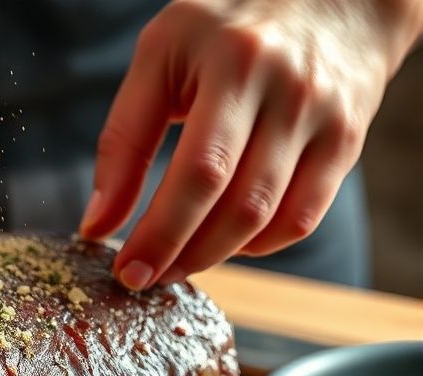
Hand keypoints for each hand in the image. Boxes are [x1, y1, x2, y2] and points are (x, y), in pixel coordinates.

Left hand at [81, 0, 422, 289]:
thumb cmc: (226, 28)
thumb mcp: (161, 55)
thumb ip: (125, 135)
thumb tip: (98, 221)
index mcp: (232, 62)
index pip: (196, 171)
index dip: (157, 231)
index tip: (122, 268)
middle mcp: (286, 91)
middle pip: (234, 203)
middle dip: (179, 253)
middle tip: (140, 278)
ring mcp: (323, 120)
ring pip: (267, 218)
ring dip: (212, 255)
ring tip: (172, 265)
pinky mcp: (346, 143)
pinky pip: (302, 218)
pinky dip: (257, 245)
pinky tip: (223, 241)